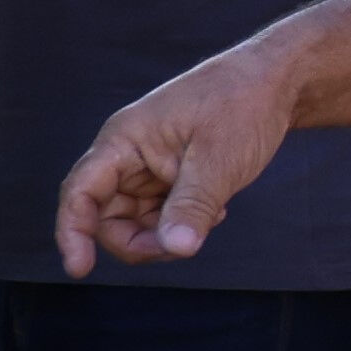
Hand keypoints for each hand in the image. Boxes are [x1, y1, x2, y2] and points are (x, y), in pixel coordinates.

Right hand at [59, 49, 299, 275]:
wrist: (278, 82)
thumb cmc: (244, 104)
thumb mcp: (220, 160)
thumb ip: (193, 206)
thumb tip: (175, 248)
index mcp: (124, 140)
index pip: (80, 191)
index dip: (72, 232)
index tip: (80, 269)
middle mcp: (128, 154)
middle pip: (106, 216)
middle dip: (137, 240)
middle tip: (181, 244)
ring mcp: (149, 166)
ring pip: (135, 220)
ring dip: (165, 232)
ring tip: (210, 215)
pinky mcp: (170, 176)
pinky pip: (161, 214)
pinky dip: (182, 222)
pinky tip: (216, 210)